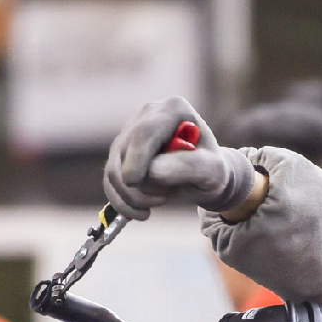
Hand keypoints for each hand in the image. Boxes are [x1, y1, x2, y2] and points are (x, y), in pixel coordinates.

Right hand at [103, 97, 257, 220]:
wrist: (204, 176)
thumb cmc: (212, 170)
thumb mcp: (211, 170)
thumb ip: (187, 167)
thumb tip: (151, 171)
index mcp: (173, 109)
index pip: (145, 132)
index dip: (136, 157)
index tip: (133, 181)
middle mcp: (147, 115)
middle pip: (125, 152)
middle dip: (140, 184)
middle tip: (166, 197)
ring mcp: (130, 133)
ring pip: (114, 170)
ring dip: (134, 197)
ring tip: (161, 200)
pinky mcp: (120, 154)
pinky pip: (109, 182)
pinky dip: (122, 203)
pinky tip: (140, 211)